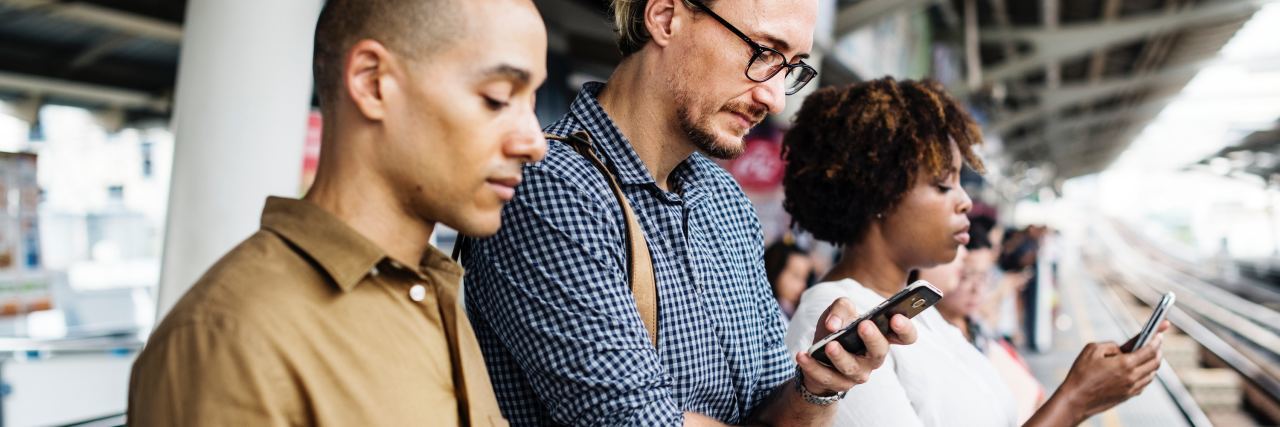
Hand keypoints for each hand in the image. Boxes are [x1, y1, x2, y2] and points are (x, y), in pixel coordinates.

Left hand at [794, 298, 916, 395]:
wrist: (817, 355)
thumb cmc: (835, 329)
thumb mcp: (838, 311)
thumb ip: (841, 308)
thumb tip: (834, 325)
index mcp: (881, 337)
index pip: (905, 336)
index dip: (905, 328)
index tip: (896, 317)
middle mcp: (873, 357)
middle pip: (880, 352)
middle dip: (872, 339)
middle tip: (864, 325)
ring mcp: (857, 373)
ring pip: (851, 367)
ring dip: (840, 356)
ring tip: (829, 345)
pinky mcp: (837, 383)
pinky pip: (825, 376)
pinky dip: (812, 366)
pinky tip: (802, 355)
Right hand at [1059, 321, 1169, 417]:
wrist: (1076, 399)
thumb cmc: (1081, 374)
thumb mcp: (1092, 350)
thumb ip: (1112, 345)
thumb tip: (1122, 348)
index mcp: (1125, 363)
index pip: (1150, 350)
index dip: (1156, 339)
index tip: (1159, 333)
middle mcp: (1132, 377)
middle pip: (1155, 362)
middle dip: (1158, 350)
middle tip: (1156, 342)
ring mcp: (1132, 388)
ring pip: (1152, 373)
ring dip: (1154, 362)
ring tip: (1149, 355)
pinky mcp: (1129, 396)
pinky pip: (1145, 383)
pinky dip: (1147, 374)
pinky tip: (1141, 369)